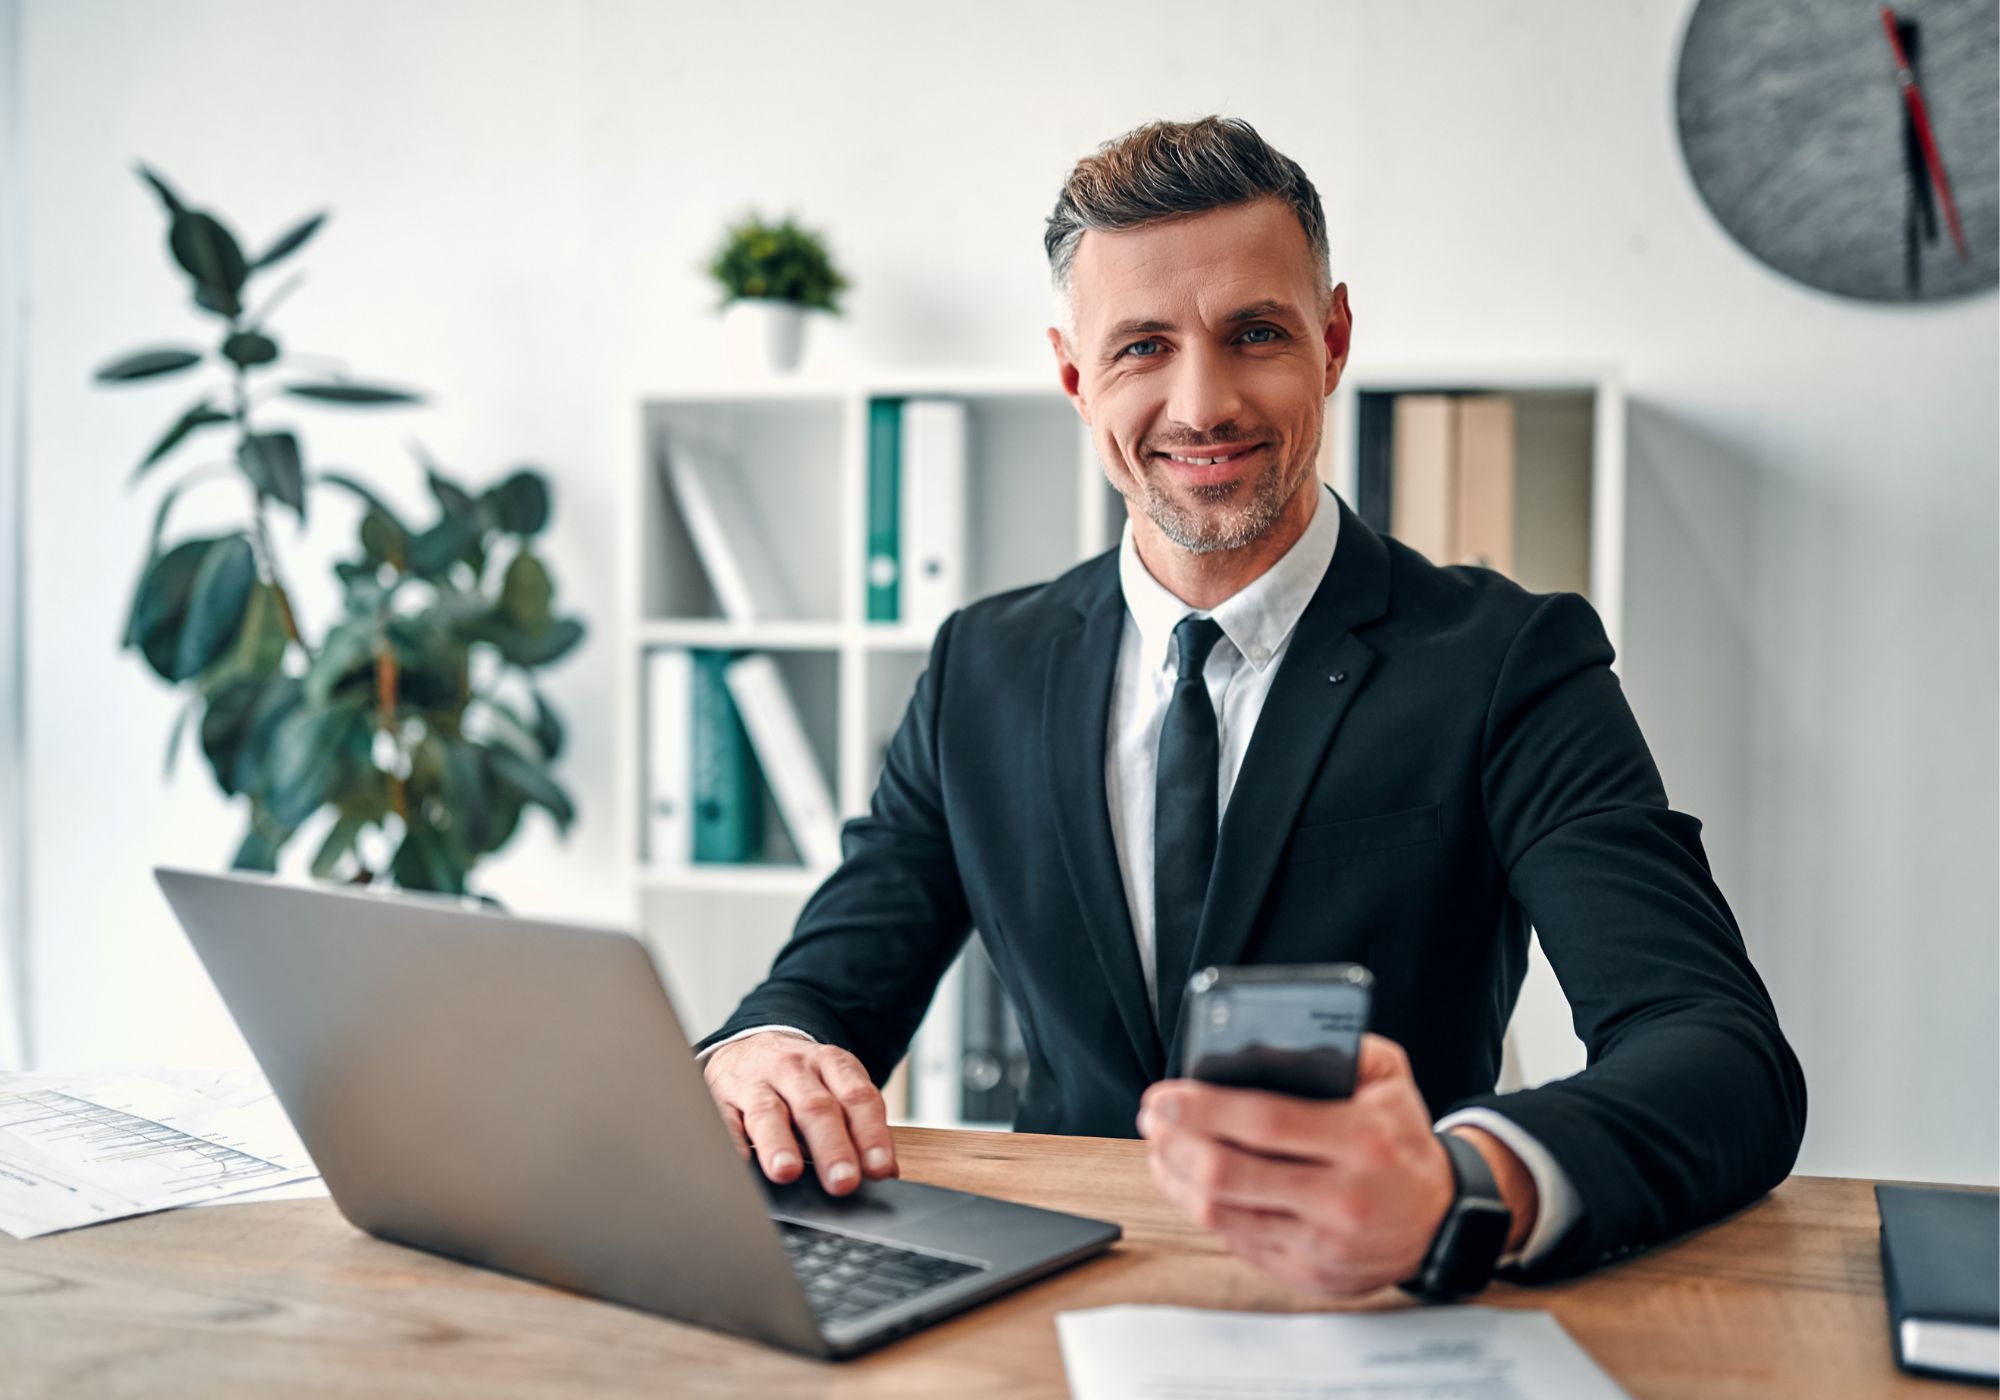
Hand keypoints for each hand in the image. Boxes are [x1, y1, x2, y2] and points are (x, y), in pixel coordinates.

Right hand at [701, 1032, 897, 1194]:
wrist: (751, 1045)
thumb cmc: (801, 1079)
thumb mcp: (835, 1086)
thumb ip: (860, 1124)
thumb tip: (885, 1171)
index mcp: (831, 1064)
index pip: (857, 1097)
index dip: (871, 1133)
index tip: (880, 1168)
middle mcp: (794, 1070)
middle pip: (816, 1107)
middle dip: (831, 1146)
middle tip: (843, 1181)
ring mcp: (756, 1083)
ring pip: (768, 1111)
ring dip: (779, 1143)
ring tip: (787, 1172)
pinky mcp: (722, 1098)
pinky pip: (725, 1120)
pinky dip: (732, 1141)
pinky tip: (741, 1162)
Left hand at [1138, 1034, 1468, 1296]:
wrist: (1442, 1223)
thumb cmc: (1403, 1142)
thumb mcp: (1391, 1081)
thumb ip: (1343, 1047)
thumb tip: (1271, 1038)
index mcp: (1362, 1142)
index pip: (1264, 1122)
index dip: (1203, 1109)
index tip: (1164, 1096)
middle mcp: (1342, 1198)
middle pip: (1231, 1173)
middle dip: (1175, 1143)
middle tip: (1152, 1118)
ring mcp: (1323, 1244)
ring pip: (1224, 1214)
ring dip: (1176, 1179)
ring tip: (1159, 1149)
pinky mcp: (1308, 1274)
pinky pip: (1238, 1241)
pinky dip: (1202, 1209)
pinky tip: (1187, 1183)